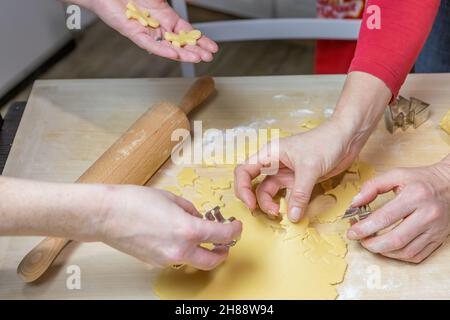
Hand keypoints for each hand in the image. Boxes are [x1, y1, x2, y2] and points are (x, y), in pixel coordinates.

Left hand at [85, 0, 217, 61]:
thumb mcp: (158, 0)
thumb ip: (169, 10)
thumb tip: (186, 16)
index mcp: (165, 17)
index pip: (186, 32)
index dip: (200, 40)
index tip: (212, 48)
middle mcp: (157, 27)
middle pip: (180, 42)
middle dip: (195, 50)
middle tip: (208, 57)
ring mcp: (146, 32)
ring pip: (168, 47)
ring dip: (183, 54)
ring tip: (197, 59)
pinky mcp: (133, 33)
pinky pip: (150, 44)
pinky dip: (163, 50)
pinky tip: (175, 54)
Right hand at [100, 186, 241, 269]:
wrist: (106, 215)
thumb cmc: (135, 201)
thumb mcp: (171, 198)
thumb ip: (190, 209)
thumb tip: (197, 217)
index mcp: (188, 230)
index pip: (222, 236)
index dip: (234, 232)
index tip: (236, 227)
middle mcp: (180, 250)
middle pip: (212, 261)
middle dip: (222, 253)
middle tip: (225, 244)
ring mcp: (166, 259)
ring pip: (193, 261)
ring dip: (201, 252)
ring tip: (198, 238)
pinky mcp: (154, 262)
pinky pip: (176, 259)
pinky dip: (182, 251)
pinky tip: (175, 237)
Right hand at [234, 72, 390, 222]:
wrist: (347, 138)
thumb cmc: (325, 142)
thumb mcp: (310, 168)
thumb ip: (299, 193)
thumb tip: (292, 217)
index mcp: (269, 154)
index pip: (244, 171)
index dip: (242, 188)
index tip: (250, 204)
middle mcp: (273, 164)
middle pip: (254, 185)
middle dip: (257, 200)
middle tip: (270, 213)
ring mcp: (285, 173)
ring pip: (270, 193)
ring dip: (272, 205)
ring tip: (282, 214)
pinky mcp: (298, 181)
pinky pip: (287, 196)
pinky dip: (288, 206)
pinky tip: (295, 212)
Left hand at [348, 158, 449, 262]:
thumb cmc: (421, 179)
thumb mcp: (396, 175)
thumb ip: (372, 186)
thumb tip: (354, 203)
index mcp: (415, 196)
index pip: (385, 218)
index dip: (364, 228)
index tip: (351, 232)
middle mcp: (428, 215)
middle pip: (395, 240)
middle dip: (372, 244)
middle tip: (360, 240)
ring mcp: (435, 230)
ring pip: (405, 252)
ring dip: (384, 252)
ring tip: (371, 243)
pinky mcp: (439, 239)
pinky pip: (416, 256)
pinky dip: (399, 255)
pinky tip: (388, 248)